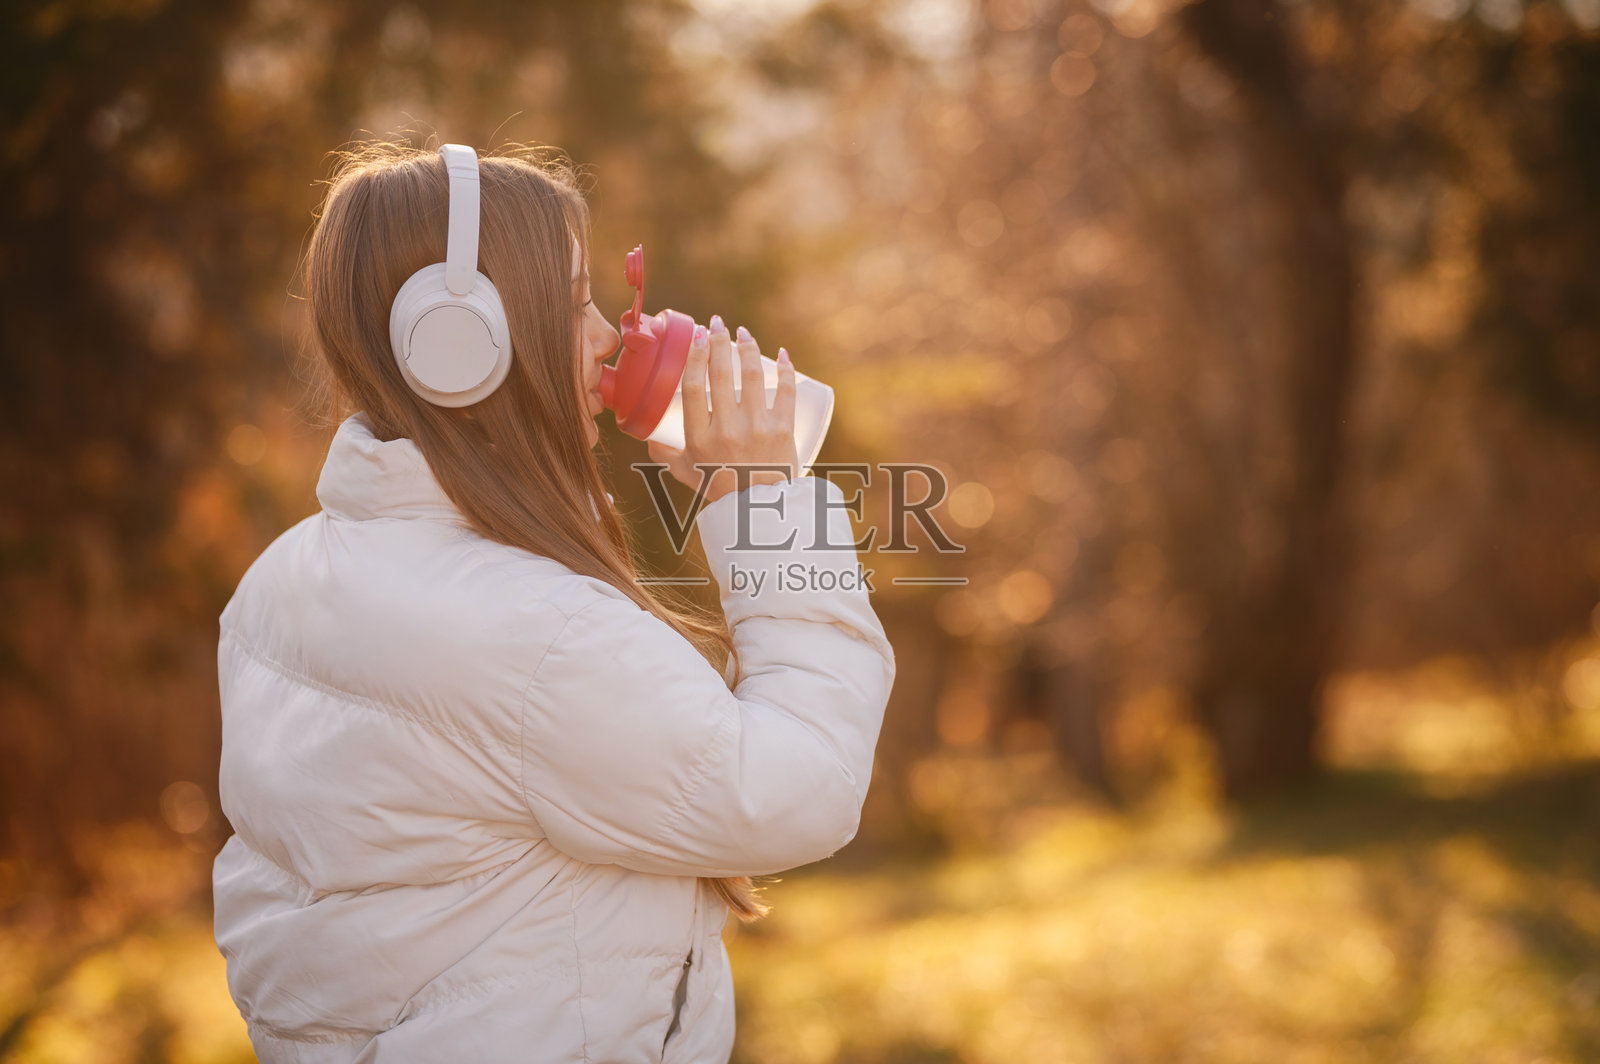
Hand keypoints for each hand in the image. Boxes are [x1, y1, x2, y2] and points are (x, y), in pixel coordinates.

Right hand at [646, 316, 799, 504]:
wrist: (760, 512)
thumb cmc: (720, 489)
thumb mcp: (686, 473)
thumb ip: (665, 453)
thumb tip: (647, 435)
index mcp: (700, 438)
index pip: (693, 387)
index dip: (693, 355)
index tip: (695, 335)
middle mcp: (727, 430)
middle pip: (721, 374)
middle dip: (718, 340)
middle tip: (717, 323)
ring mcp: (757, 429)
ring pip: (753, 376)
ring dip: (748, 347)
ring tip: (742, 332)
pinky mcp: (784, 430)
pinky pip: (786, 392)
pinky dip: (785, 369)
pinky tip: (781, 354)